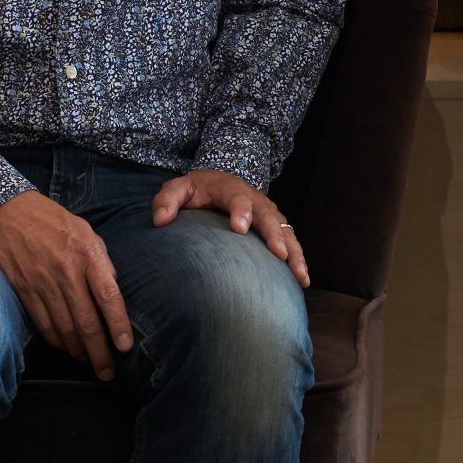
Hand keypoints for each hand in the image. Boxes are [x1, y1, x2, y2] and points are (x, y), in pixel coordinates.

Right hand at [0, 190, 132, 378]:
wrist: (7, 212)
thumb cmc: (53, 221)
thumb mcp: (87, 232)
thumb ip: (101, 262)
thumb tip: (113, 291)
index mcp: (87, 254)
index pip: (108, 297)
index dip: (118, 325)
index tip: (125, 347)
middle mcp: (65, 272)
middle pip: (86, 322)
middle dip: (99, 352)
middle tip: (107, 372)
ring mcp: (42, 284)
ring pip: (64, 329)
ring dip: (78, 351)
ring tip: (89, 361)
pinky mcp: (23, 291)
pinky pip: (42, 324)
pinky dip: (56, 341)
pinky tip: (65, 347)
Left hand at [152, 169, 309, 287]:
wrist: (217, 182)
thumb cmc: (196, 191)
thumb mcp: (177, 189)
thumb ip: (166, 200)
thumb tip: (160, 221)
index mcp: (230, 189)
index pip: (237, 198)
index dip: (240, 212)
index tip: (239, 229)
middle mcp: (255, 200)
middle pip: (268, 216)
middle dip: (275, 236)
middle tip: (280, 255)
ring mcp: (267, 213)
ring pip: (285, 230)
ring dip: (294, 252)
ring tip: (300, 275)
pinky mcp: (273, 226)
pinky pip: (289, 240)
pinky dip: (298, 258)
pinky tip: (302, 280)